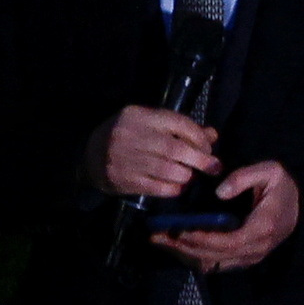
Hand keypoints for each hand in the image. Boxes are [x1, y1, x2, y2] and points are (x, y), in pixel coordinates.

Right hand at [96, 104, 219, 203]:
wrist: (90, 156)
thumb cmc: (127, 136)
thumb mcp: (148, 123)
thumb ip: (179, 127)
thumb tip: (212, 135)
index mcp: (139, 116)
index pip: (178, 123)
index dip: (199, 137)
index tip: (209, 148)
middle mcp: (132, 136)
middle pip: (175, 148)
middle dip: (200, 159)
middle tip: (213, 167)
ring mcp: (127, 159)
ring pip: (169, 170)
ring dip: (186, 175)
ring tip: (189, 175)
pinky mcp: (125, 180)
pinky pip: (158, 188)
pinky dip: (174, 188)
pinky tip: (177, 186)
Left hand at [166, 162, 297, 271]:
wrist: (298, 208)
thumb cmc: (282, 189)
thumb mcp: (271, 172)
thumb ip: (244, 177)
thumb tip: (219, 192)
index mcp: (262, 228)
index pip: (228, 241)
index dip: (202, 239)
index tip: (180, 230)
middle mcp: (255, 248)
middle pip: (214, 255)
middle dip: (183, 247)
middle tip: (157, 235)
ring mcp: (249, 258)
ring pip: (212, 263)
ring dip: (184, 254)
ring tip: (161, 241)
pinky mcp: (243, 260)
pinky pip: (215, 264)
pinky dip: (193, 257)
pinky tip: (176, 247)